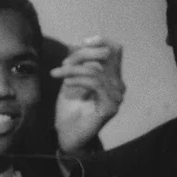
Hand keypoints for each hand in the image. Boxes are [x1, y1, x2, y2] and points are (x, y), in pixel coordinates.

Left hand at [52, 37, 125, 153]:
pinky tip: (66, 84)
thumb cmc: (69, 108)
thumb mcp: (72, 79)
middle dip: (81, 54)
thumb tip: (77, 44)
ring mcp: (117, 97)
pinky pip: (95, 83)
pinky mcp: (110, 107)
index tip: (82, 42)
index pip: (115, 50)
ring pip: (97, 70)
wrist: (67, 135)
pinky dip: (78, 79)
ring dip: (73, 69)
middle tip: (63, 63)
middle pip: (106, 55)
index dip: (101, 41)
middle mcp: (119, 85)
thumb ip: (79, 63)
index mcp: (112, 77)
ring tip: (57, 73)